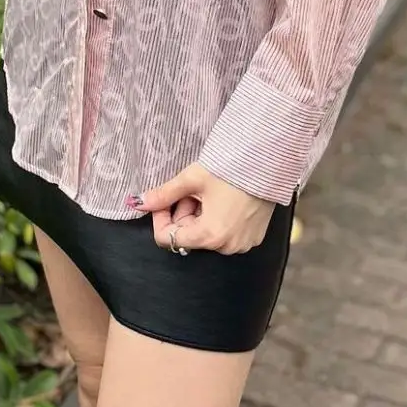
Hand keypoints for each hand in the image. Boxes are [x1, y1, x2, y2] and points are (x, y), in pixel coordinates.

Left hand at [130, 164, 275, 254]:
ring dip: (200, 215)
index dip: (161, 218)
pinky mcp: (254, 237)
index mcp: (210, 235)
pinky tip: (223, 198)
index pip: (169, 239)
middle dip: (183, 213)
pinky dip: (218, 218)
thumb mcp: (191, 179)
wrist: (268, 160)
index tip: (164, 199)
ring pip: (206, 234)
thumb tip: (138, 202)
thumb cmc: (230, 168)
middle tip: (191, 189)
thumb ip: (163, 194)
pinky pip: (226, 234)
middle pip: (189, 237)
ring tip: (208, 191)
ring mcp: (243, 244)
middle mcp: (228, 246)